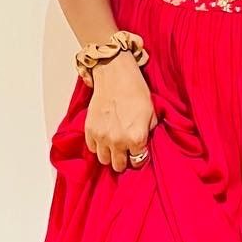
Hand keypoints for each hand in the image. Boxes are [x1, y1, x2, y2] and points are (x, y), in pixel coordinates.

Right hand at [84, 54, 157, 170]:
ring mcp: (102, 137)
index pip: (138, 161)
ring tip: (114, 146)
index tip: (138, 153)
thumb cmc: (135, 91)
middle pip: (119, 165)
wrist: (116, 76)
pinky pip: (92, 148)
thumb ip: (148, 133)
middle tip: (126, 152)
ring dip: (110, 155)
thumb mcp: (151, 113)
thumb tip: (143, 143)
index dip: (139, 157)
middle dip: (124, 160)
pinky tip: (104, 138)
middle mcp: (118, 141)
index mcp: (136, 138)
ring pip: (104, 160)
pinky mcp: (89, 130)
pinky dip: (97, 145)